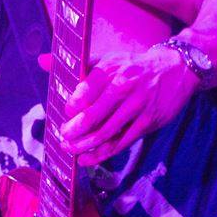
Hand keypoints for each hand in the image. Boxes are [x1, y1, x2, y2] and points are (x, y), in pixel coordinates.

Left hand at [57, 46, 197, 164]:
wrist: (175, 68)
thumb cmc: (132, 67)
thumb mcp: (108, 59)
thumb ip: (75, 65)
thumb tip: (41, 60)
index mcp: (110, 70)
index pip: (84, 92)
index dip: (71, 107)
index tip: (65, 113)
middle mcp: (124, 87)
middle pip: (92, 116)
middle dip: (73, 131)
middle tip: (62, 137)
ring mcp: (138, 106)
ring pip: (106, 132)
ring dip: (85, 145)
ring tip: (70, 149)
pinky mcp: (148, 122)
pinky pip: (122, 142)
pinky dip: (103, 153)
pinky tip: (89, 158)